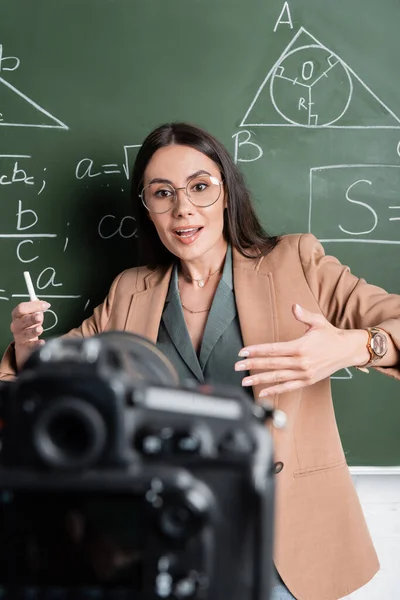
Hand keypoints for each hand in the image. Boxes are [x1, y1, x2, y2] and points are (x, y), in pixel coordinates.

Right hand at [10, 300, 50, 370]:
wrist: (24, 342)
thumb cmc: (29, 325)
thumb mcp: (32, 314)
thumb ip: (36, 308)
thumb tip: (43, 303)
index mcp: (17, 315)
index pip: (22, 308)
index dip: (33, 306)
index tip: (45, 305)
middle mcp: (16, 325)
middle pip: (23, 320)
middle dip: (31, 318)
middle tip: (39, 317)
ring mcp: (19, 336)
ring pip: (26, 333)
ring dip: (33, 331)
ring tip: (40, 329)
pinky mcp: (24, 346)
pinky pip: (30, 345)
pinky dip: (36, 344)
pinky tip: (42, 342)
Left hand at [235, 304, 368, 396]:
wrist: (347, 350)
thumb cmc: (331, 335)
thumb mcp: (318, 322)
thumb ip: (304, 315)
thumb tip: (294, 306)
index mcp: (300, 347)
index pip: (273, 349)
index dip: (257, 351)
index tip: (243, 352)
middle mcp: (301, 362)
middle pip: (272, 364)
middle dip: (253, 365)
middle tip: (237, 366)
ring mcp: (304, 373)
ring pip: (277, 377)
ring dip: (260, 379)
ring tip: (245, 380)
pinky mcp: (307, 381)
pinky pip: (288, 387)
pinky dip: (275, 390)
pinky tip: (262, 392)